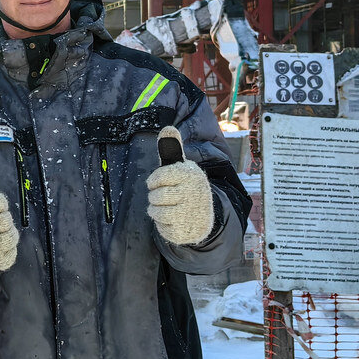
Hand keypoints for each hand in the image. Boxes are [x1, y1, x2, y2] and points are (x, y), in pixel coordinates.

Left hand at [146, 126, 214, 245]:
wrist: (204, 217)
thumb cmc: (185, 187)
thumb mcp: (180, 168)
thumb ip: (171, 149)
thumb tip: (168, 127)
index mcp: (191, 174)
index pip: (159, 176)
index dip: (154, 181)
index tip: (157, 183)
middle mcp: (193, 193)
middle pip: (156, 195)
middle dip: (155, 197)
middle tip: (165, 197)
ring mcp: (191, 213)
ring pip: (156, 211)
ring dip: (156, 210)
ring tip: (167, 207)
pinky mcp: (186, 231)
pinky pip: (161, 228)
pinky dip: (162, 224)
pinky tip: (173, 220)